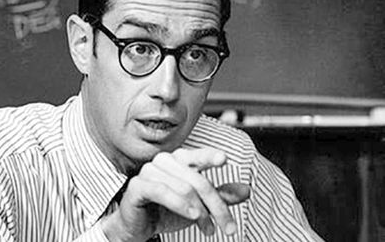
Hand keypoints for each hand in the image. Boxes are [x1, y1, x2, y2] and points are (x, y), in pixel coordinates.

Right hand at [101, 148, 249, 241]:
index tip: (224, 160)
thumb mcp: (199, 205)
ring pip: (183, 188)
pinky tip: (192, 215)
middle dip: (216, 205)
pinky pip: (162, 191)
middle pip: (197, 180)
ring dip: (200, 212)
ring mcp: (149, 171)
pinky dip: (179, 204)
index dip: (210, 156)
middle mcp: (164, 161)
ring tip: (208, 229)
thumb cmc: (166, 211)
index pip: (197, 156)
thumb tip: (246, 190)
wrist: (138, 227)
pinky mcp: (137, 185)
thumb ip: (220, 196)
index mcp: (179, 160)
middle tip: (228, 227)